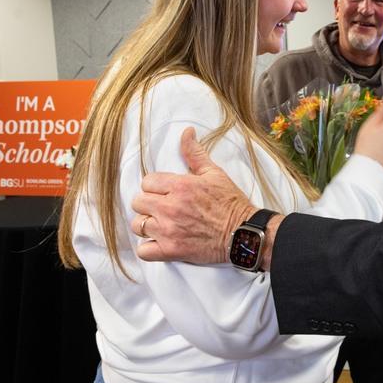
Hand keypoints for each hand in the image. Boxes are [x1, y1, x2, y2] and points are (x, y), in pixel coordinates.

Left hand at [132, 127, 258, 263]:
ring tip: (160, 225)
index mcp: (180, 186)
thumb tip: (186, 132)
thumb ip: (195, 153)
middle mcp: (171, 207)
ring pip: (137, 225)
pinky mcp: (171, 250)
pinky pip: (144, 251)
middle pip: (138, 202)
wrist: (244, 233)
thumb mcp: (215, 173)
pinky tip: (159, 242)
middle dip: (148, 204)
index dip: (155, 186)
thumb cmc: (231, 203)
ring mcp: (169, 230)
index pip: (147, 182)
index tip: (166, 192)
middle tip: (162, 207)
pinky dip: (149, 248)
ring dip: (147, 225)